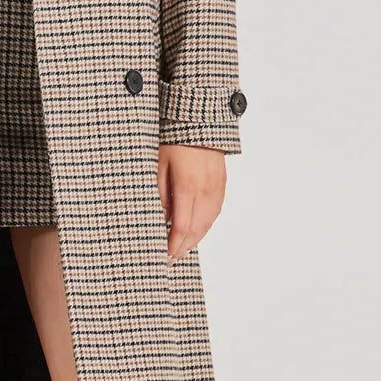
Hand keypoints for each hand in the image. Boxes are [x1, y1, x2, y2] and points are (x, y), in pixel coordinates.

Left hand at [156, 144, 225, 260]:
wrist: (201, 121)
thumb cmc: (175, 139)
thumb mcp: (159, 164)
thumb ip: (160, 192)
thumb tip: (160, 218)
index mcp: (188, 186)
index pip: (181, 227)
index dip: (173, 245)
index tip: (164, 256)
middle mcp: (205, 191)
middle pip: (196, 231)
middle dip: (183, 248)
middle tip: (171, 259)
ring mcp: (216, 189)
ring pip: (207, 224)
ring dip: (194, 240)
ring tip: (181, 249)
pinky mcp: (221, 185)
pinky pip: (214, 213)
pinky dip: (204, 226)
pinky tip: (195, 231)